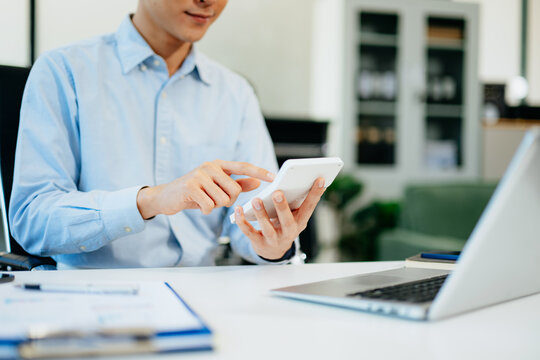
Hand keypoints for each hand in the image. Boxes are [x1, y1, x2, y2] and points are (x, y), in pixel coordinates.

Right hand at [137, 160, 274, 218]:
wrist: (166, 197)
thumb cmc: (195, 192)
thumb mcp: (216, 188)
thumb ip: (237, 184)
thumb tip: (257, 182)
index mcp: (218, 165)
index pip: (243, 167)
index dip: (259, 172)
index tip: (274, 177)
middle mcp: (210, 166)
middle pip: (234, 190)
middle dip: (228, 201)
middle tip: (215, 200)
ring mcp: (199, 175)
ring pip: (222, 199)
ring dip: (215, 206)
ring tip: (204, 201)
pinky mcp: (190, 186)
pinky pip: (209, 205)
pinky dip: (206, 210)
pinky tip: (198, 205)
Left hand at [234, 177, 325, 259]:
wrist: (274, 250)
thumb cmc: (284, 225)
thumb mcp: (294, 215)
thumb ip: (295, 200)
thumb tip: (298, 179)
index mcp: (300, 221)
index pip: (310, 207)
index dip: (315, 193)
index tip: (320, 178)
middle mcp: (289, 232)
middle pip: (287, 220)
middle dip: (282, 207)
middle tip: (277, 192)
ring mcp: (274, 239)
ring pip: (267, 227)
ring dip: (262, 214)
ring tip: (256, 200)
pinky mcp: (258, 242)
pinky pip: (249, 231)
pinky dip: (242, 221)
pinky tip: (238, 209)